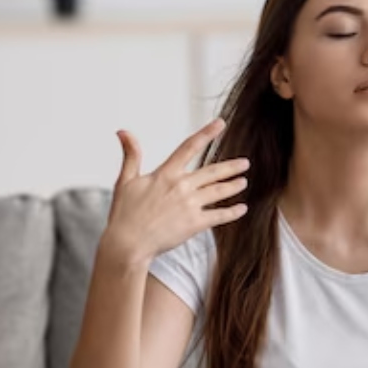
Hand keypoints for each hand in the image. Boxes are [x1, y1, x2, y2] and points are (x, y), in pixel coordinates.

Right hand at [101, 118, 249, 263]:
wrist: (128, 244)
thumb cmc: (124, 214)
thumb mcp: (125, 180)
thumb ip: (131, 155)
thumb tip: (122, 131)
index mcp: (166, 174)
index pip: (189, 147)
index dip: (207, 133)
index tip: (221, 123)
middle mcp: (181, 186)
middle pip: (213, 171)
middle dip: (231, 167)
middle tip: (245, 163)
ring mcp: (190, 205)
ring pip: (219, 191)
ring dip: (234, 186)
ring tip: (244, 182)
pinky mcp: (195, 224)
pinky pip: (219, 215)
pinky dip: (232, 212)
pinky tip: (242, 209)